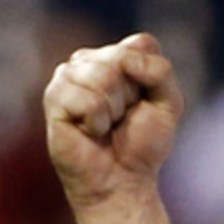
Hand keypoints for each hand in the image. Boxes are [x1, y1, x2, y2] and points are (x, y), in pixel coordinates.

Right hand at [43, 33, 184, 207]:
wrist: (123, 178)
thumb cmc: (143, 141)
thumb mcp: (169, 102)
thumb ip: (160, 70)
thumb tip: (125, 61)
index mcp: (118, 55)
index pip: (141, 45)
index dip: (151, 78)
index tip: (145, 101)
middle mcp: (89, 60)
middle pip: (121, 59)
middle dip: (132, 95)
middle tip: (123, 116)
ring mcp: (68, 77)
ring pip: (102, 76)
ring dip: (114, 109)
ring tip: (107, 124)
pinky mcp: (53, 98)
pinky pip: (86, 99)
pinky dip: (97, 121)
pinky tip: (91, 131)